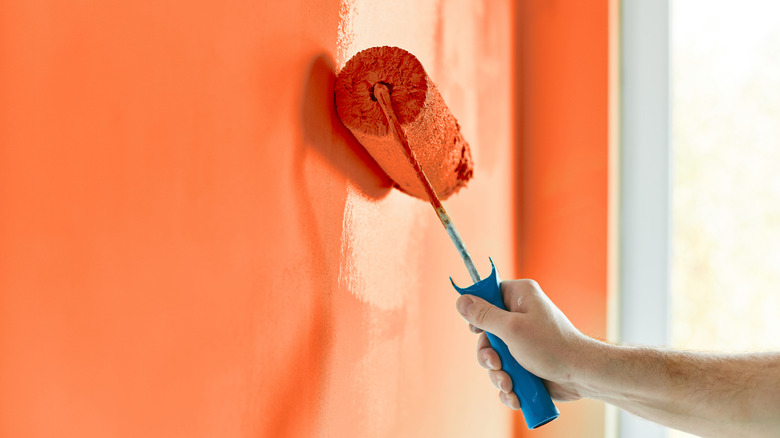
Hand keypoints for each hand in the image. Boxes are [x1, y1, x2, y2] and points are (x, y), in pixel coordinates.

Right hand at [455, 279, 591, 407]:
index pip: (488, 294)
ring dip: (498, 375)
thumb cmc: (551, 346)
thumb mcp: (511, 329)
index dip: (478, 312)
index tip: (476, 329)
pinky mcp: (524, 362)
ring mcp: (521, 341)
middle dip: (488, 356)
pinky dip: (507, 385)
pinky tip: (515, 394)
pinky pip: (505, 372)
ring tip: (510, 384)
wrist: (580, 376)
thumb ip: (484, 315)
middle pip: (486, 332)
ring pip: (493, 357)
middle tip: (496, 364)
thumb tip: (461, 300)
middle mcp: (519, 316)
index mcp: (520, 296)